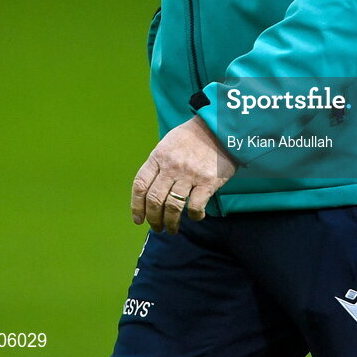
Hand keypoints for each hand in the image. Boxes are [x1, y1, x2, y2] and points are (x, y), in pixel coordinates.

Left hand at [131, 115, 237, 234]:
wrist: (220, 126)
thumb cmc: (193, 136)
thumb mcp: (169, 142)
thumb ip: (159, 163)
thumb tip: (151, 188)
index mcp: (159, 156)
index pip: (140, 185)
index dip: (137, 206)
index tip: (139, 219)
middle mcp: (171, 166)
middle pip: (154, 200)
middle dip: (153, 219)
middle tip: (157, 228)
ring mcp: (188, 175)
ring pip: (172, 207)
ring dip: (171, 223)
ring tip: (172, 229)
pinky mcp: (207, 182)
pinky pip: (195, 207)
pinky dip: (194, 216)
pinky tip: (196, 216)